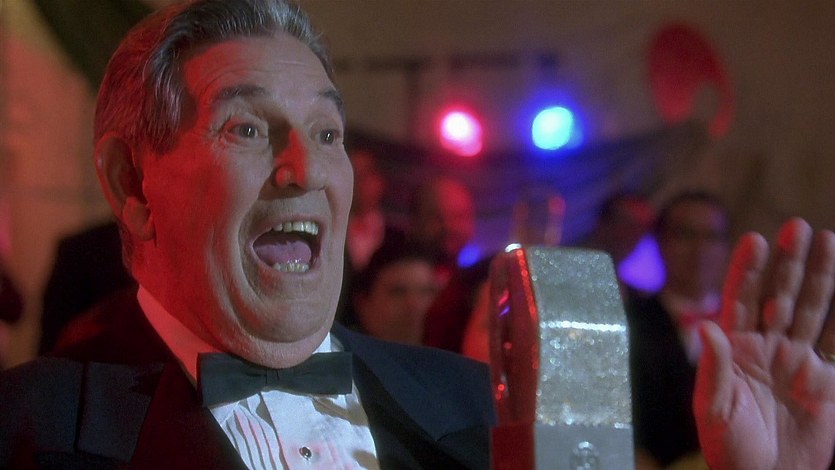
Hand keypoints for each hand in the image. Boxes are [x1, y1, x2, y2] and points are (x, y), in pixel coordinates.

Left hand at [694, 218, 834, 469]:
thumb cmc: (730, 450)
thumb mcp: (714, 411)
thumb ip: (713, 368)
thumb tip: (705, 326)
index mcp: (734, 349)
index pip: (740, 299)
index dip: (748, 270)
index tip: (754, 238)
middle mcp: (766, 347)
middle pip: (780, 295)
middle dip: (789, 262)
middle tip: (797, 226)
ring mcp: (798, 361)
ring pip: (813, 309)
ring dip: (820, 276)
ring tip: (829, 238)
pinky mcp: (825, 381)